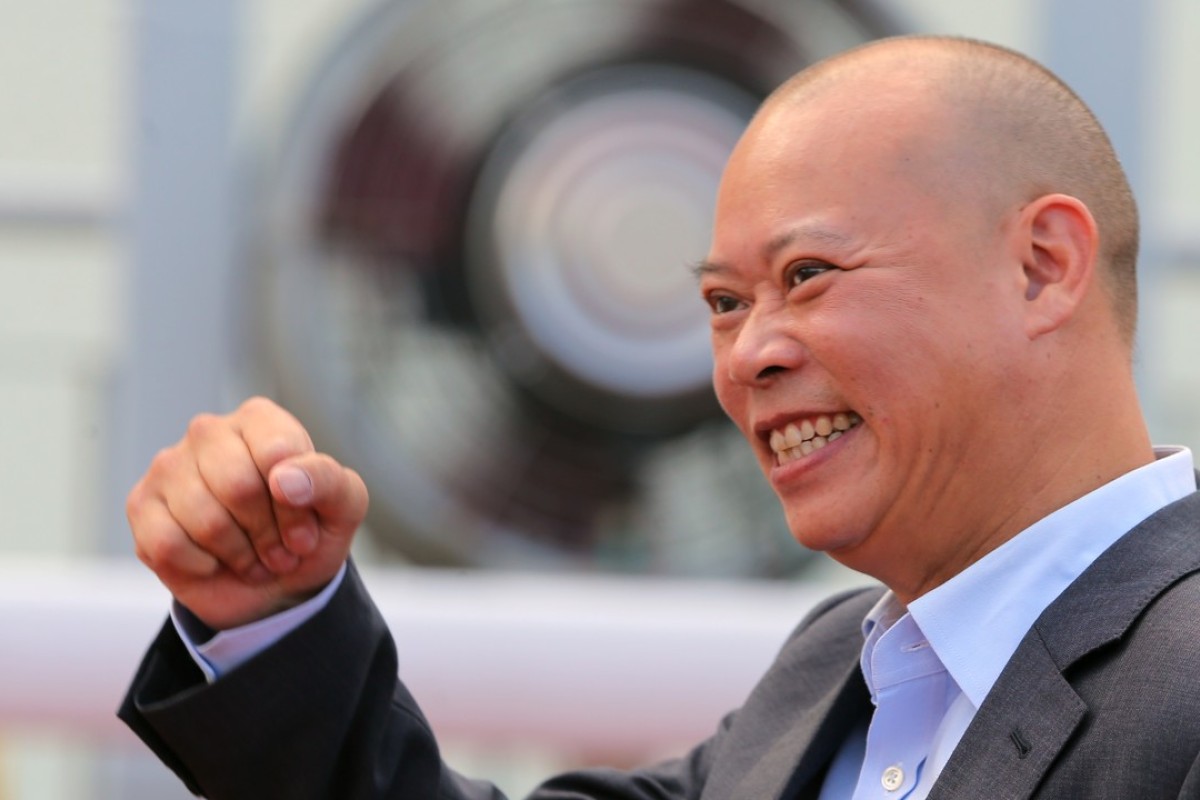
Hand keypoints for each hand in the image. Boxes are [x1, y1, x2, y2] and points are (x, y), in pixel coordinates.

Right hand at [127, 396, 368, 629]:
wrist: (274, 585)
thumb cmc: (307, 534)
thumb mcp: (343, 507)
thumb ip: (329, 481)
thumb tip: (284, 479)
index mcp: (260, 420)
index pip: (278, 454)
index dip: (295, 509)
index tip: (306, 535)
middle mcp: (209, 432)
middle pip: (237, 486)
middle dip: (266, 534)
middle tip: (279, 553)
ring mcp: (169, 466)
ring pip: (204, 519)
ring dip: (238, 554)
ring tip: (252, 557)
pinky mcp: (142, 505)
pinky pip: (168, 544)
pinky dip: (201, 566)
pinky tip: (213, 561)